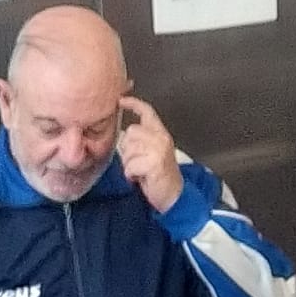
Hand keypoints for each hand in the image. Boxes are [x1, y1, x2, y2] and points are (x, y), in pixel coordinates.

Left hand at [118, 96, 183, 214]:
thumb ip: (142, 141)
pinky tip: (139, 179)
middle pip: (131, 132)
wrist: (174, 196)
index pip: (147, 112)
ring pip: (129, 150)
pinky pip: (130, 165)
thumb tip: (125, 135)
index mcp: (161, 134)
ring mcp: (158, 150)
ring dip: (129, 165)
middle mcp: (161, 138)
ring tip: (139, 172)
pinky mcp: (154, 163)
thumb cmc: (160, 177)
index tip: (121, 100)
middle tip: (137, 163)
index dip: (133, 104)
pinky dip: (131, 175)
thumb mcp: (153, 153)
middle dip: (128, 150)